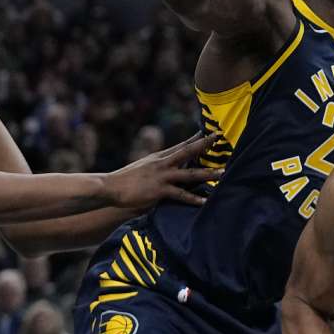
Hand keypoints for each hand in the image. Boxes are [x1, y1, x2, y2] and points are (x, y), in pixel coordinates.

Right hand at [102, 134, 221, 210]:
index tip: (211, 132)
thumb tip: (168, 165)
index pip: (182, 145)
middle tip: (220, 138)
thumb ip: (158, 166)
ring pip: (189, 174)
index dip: (197, 138)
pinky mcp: (159, 190)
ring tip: (223, 173)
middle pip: (188, 151)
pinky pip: (180, 195)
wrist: (110, 187)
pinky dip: (193, 199)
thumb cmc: (126, 180)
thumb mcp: (143, 167)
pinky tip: (204, 201)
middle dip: (205, 144)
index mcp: (159, 157)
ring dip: (207, 173)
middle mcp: (162, 163)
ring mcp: (162, 176)